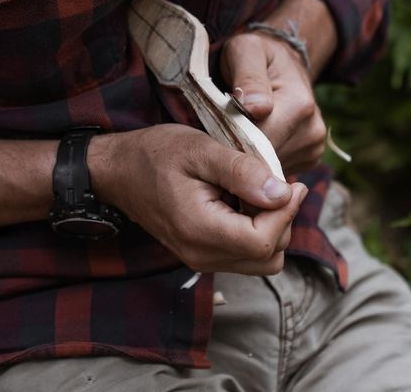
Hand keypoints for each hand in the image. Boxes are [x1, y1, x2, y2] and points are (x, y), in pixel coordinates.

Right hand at [88, 125, 307, 274]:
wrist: (118, 171)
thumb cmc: (155, 154)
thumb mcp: (200, 150)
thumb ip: (242, 172)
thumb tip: (283, 194)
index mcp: (199, 229)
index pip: (263, 241)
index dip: (286, 213)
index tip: (292, 182)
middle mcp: (201, 254)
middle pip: (267, 257)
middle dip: (282, 220)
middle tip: (280, 184)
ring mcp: (200, 258)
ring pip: (260, 260)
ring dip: (271, 227)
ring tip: (262, 191)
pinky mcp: (201, 253)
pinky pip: (243, 255)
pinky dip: (256, 232)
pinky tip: (247, 202)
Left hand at [220, 31, 326, 174]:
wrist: (283, 60)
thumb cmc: (256, 54)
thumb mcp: (245, 51)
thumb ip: (248, 77)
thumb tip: (255, 108)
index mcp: (297, 105)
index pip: (259, 142)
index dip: (231, 143)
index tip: (210, 137)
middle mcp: (312, 130)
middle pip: (265, 160)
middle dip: (238, 153)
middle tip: (215, 139)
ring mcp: (314, 147)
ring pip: (270, 168)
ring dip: (248, 159)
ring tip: (231, 139)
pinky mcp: (310, 157)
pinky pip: (278, 169)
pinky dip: (260, 163)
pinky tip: (249, 145)